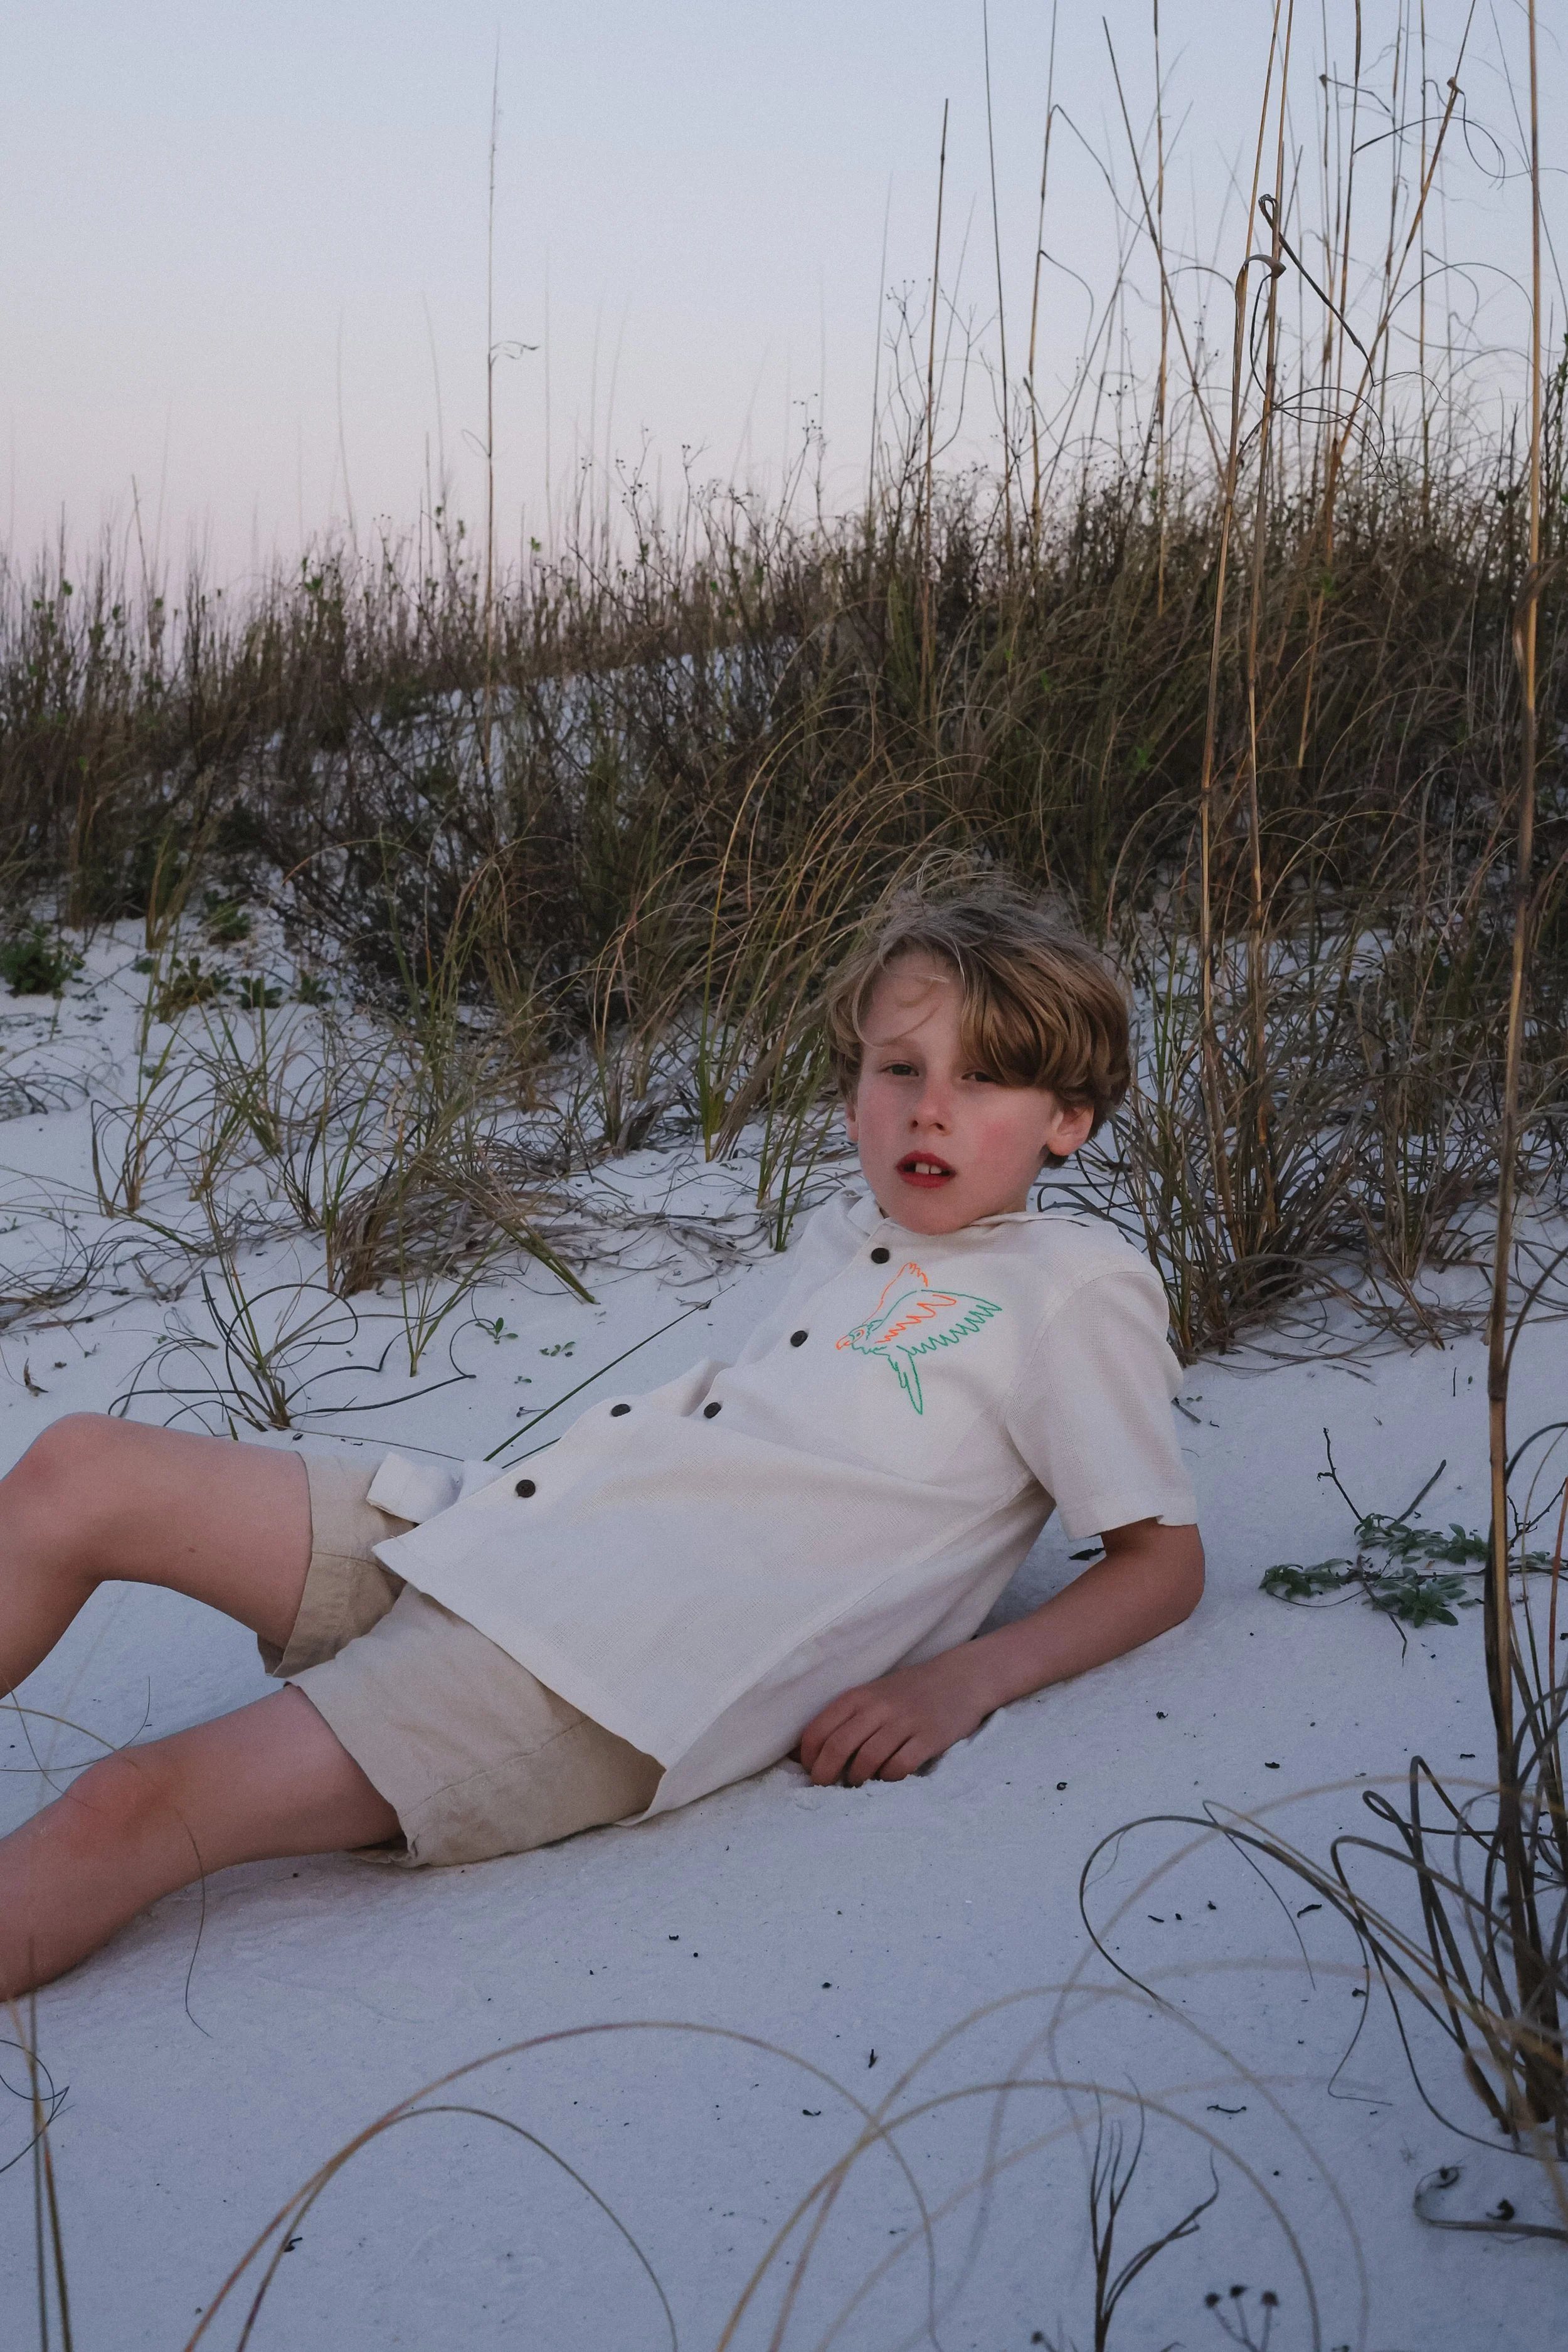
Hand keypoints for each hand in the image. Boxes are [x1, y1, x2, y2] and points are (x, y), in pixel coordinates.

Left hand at [797, 1648, 993, 1786]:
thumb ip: (844, 1718)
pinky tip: (888, 1778)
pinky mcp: (929, 1738)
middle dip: (824, 1776)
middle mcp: (878, 1707)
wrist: (960, 1678)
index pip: (818, 1730)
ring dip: (857, 1779)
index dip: (808, 1757)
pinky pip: (899, 1767)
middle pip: (838, 1747)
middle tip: (825, 1789)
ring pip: (866, 1760)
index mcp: (858, 1696)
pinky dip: (888, 1779)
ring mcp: (904, 1722)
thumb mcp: (872, 1695)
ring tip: (858, 1784)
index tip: (810, 1772)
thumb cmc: (909, 1692)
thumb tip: (804, 1752)